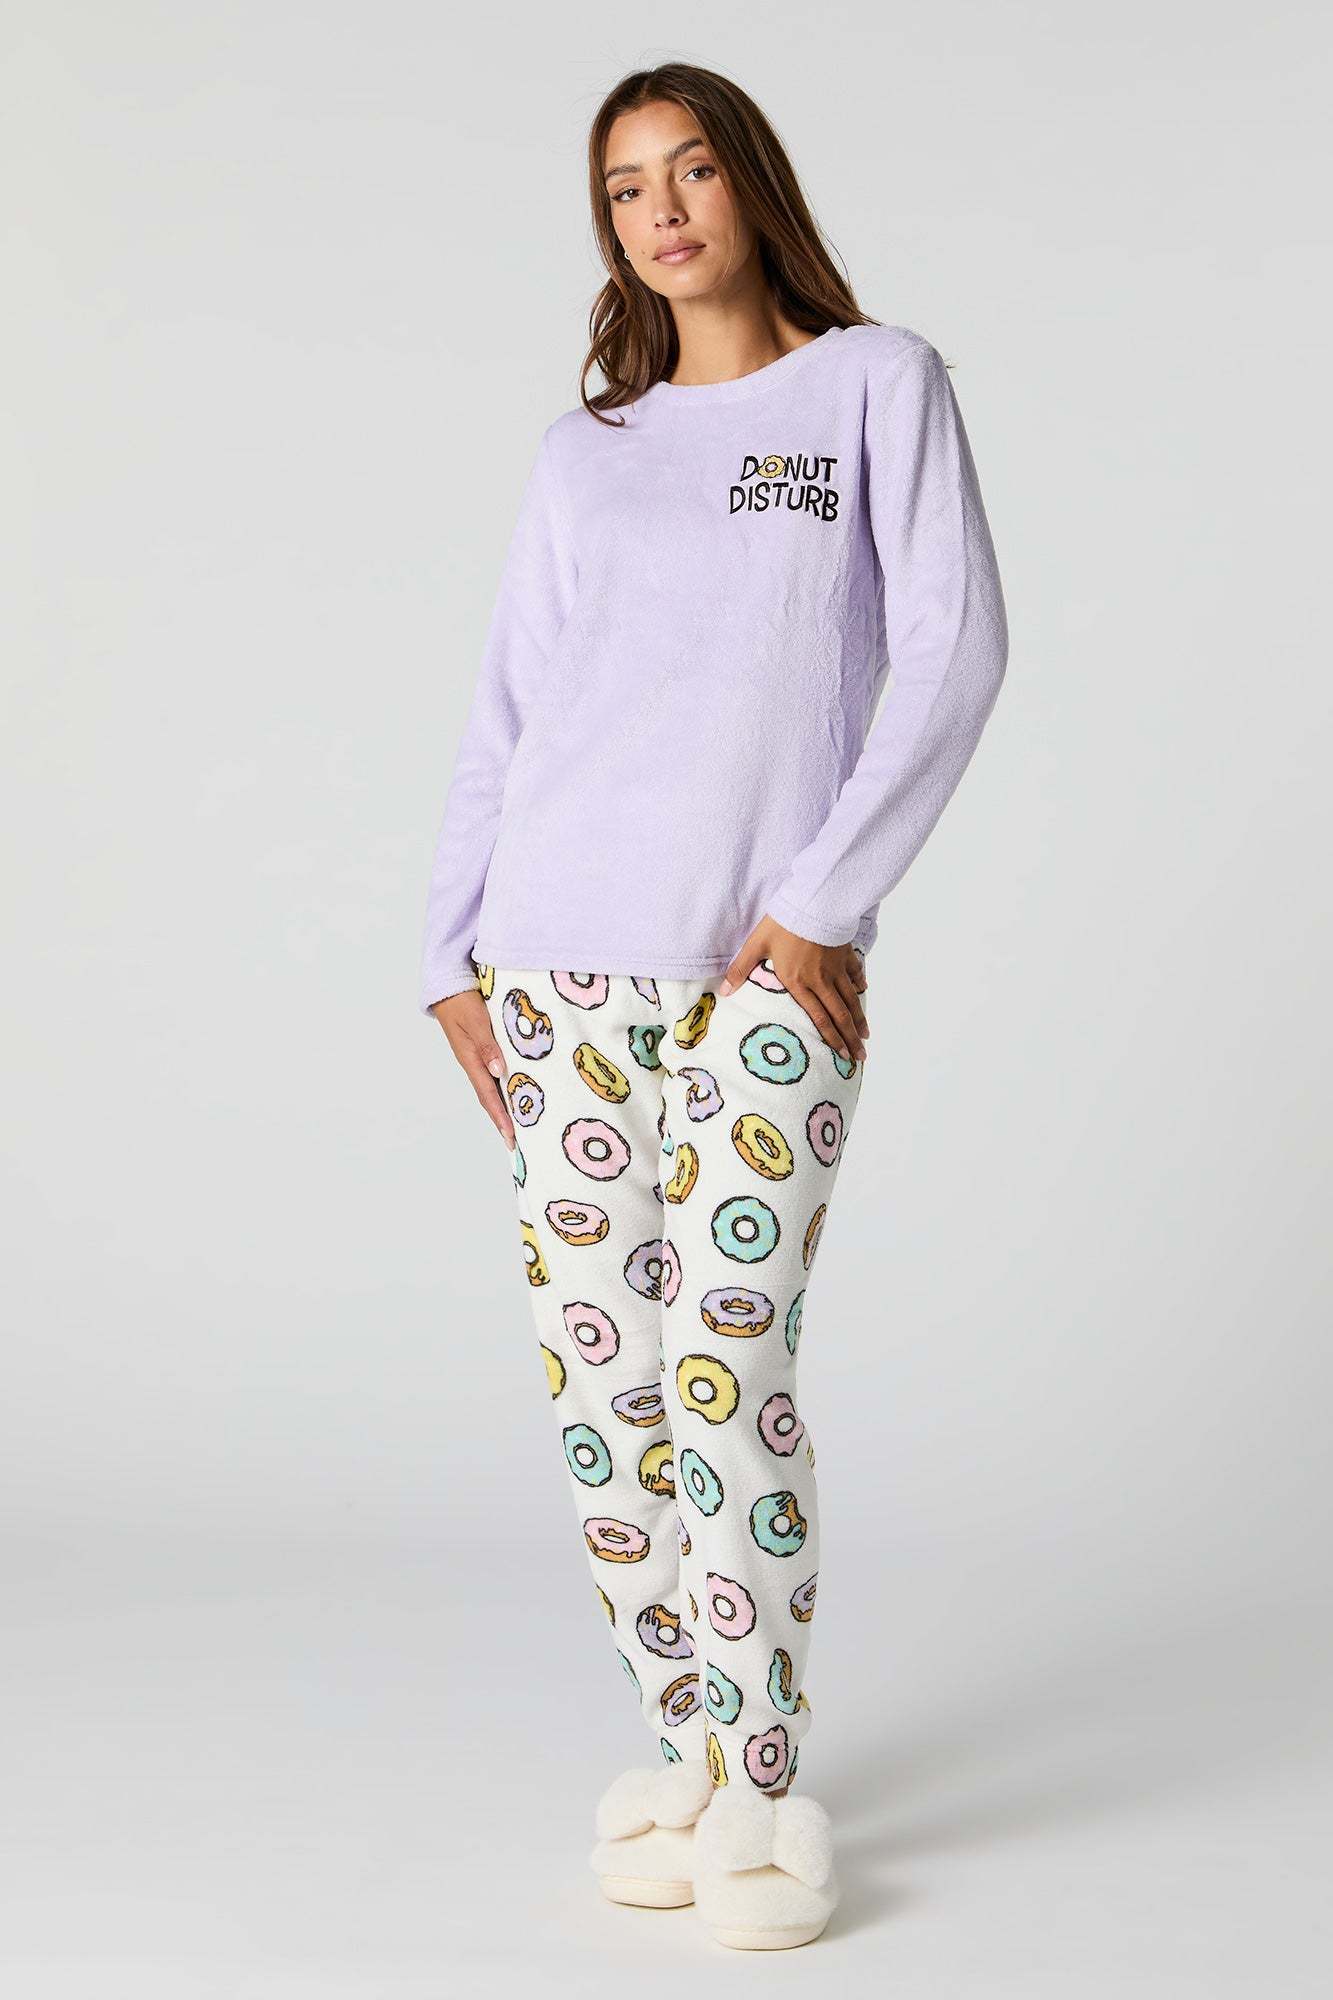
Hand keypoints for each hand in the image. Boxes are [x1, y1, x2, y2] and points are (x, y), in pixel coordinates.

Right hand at [428, 988, 515, 1149]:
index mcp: (470, 1059)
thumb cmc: (461, 1000)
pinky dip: (507, 1085)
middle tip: (517, 1143)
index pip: (488, 1094)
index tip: (511, 1137)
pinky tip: (518, 1089)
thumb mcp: (475, 1020)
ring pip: (494, 1086)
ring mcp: (478, 1056)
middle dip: (503, 1120)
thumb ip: (487, 1044)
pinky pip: (497, 1072)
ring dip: (506, 1105)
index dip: (500, 1117)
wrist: (448, 985)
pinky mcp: (484, 1047)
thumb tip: (499, 1071)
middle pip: (491, 1097)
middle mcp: (475, 1062)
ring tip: (522, 1124)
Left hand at [719, 917, 869, 1062]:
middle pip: (840, 1014)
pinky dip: (859, 984)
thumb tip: (726, 991)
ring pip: (851, 998)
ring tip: (866, 1036)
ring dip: (859, 1019)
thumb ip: (741, 969)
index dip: (831, 1039)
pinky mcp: (844, 953)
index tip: (841, 1055)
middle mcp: (821, 980)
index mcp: (799, 983)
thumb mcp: (756, 944)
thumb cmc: (783, 922)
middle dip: (850, 1038)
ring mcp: (836, 967)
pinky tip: (863, 992)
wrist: (813, 901)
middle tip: (860, 1056)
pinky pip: (854, 972)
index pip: (819, 1018)